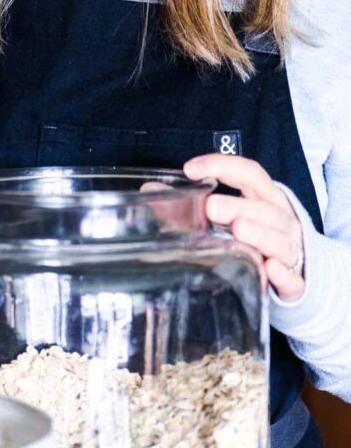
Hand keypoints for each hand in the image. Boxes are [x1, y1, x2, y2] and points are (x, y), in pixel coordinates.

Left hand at [184, 153, 305, 301]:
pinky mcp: (295, 282)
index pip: (249, 173)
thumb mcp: (232, 215)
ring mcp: (291, 250)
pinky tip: (270, 268)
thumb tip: (151, 190)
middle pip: (264, 207)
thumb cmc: (258, 235)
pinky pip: (293, 278)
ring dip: (260, 233)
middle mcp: (282, 219)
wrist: (296, 273)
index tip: (191, 169)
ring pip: (280, 238)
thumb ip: (192, 203)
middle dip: (238, 205)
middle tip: (211, 207)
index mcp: (266, 197)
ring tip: (238, 230)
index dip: (222, 165)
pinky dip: (283, 273)